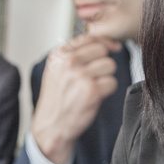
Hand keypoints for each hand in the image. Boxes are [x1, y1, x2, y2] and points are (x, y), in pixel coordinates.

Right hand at [32, 34, 121, 163]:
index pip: (89, 37)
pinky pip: (112, 82)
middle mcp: (68, 62)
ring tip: (94, 86)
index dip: (104, 42)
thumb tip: (104, 43)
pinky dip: (108, 90)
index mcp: (59, 55)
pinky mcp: (91, 91)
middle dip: (104, 61)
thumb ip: (75, 54)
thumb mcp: (57, 70)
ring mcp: (80, 76)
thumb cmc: (56, 99)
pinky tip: (95, 96)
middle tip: (97, 74)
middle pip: (102, 49)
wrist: (51, 126)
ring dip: (106, 76)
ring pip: (110, 65)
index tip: (112, 48)